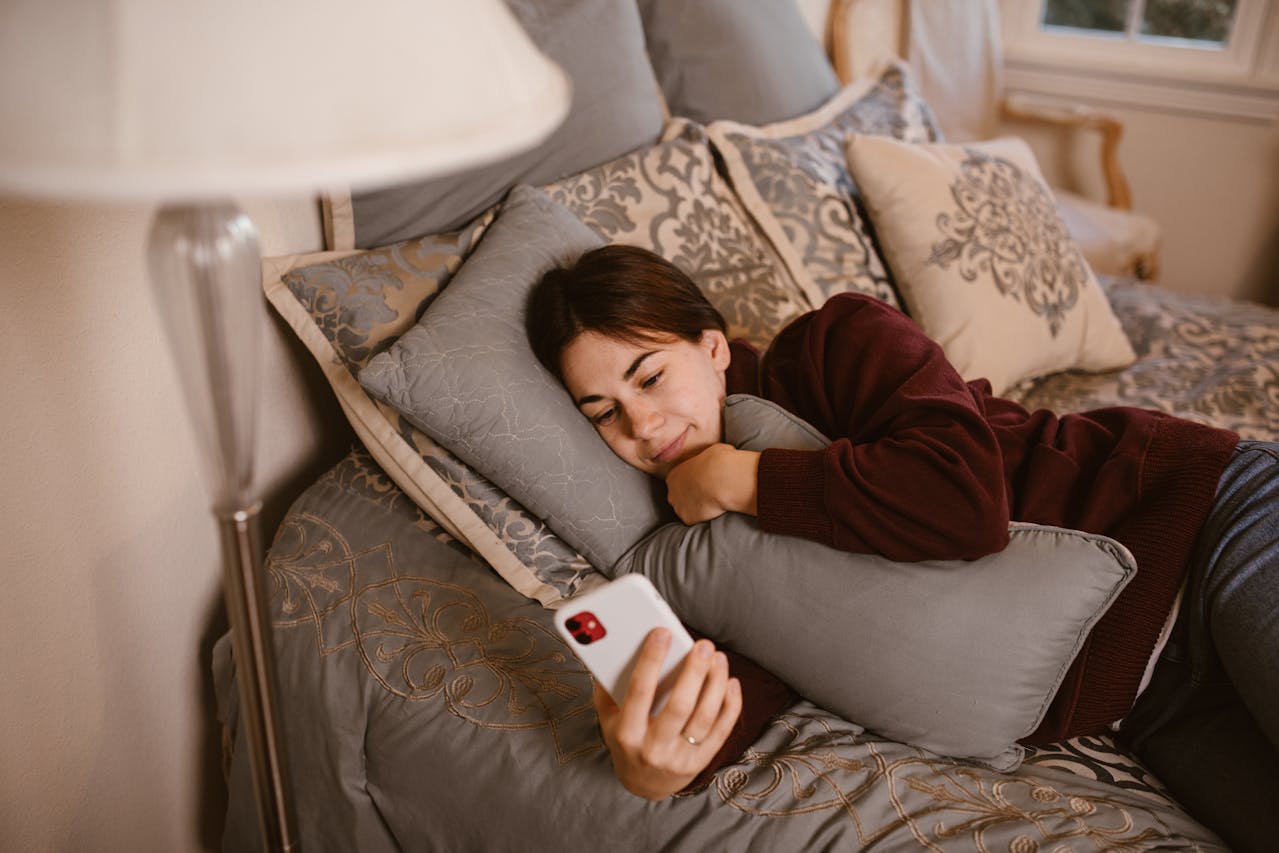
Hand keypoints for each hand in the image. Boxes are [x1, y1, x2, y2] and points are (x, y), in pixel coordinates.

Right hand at [593, 629, 741, 799]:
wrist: (643, 785)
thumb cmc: (626, 742)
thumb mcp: (608, 720)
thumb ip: (608, 688)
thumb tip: (612, 648)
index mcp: (626, 734)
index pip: (639, 692)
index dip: (651, 661)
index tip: (662, 634)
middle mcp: (653, 748)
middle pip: (679, 706)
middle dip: (694, 672)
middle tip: (703, 645)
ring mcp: (680, 758)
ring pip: (705, 717)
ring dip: (715, 684)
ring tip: (718, 658)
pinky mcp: (701, 762)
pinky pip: (722, 731)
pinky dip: (731, 705)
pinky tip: (731, 682)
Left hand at [665, 443, 758, 524]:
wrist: (723, 479)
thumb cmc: (719, 461)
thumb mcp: (710, 452)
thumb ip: (705, 460)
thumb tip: (714, 458)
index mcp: (674, 475)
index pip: (678, 482)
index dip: (692, 484)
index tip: (704, 484)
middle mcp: (671, 492)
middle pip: (678, 498)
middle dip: (690, 498)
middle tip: (708, 495)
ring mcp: (678, 507)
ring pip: (686, 511)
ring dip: (696, 509)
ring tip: (713, 504)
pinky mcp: (687, 519)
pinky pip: (695, 520)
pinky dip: (703, 518)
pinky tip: (714, 511)